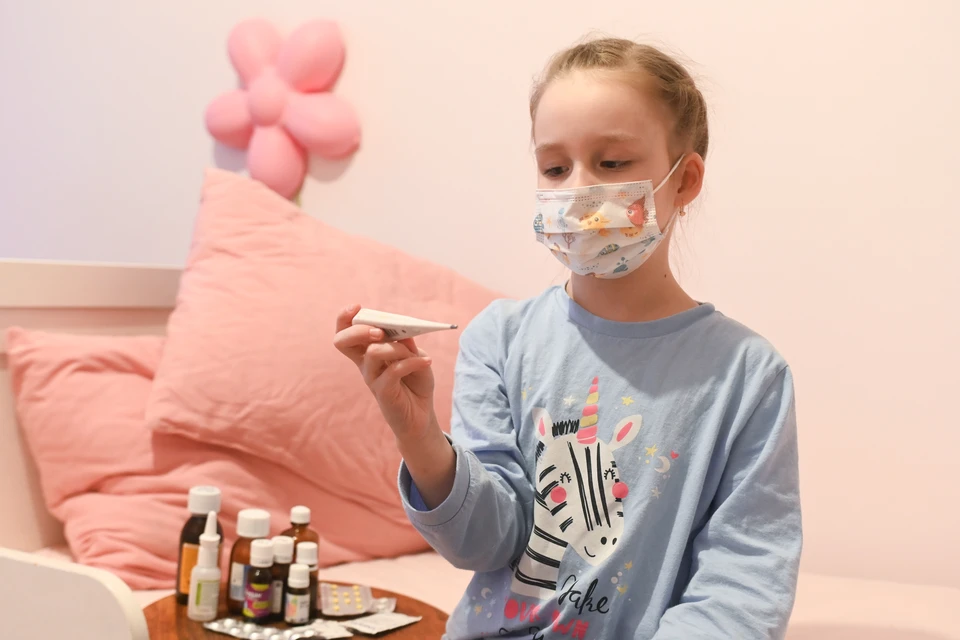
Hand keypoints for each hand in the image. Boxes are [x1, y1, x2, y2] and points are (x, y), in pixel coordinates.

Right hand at [334, 304, 436, 442]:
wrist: (421, 414)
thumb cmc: (415, 382)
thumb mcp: (414, 355)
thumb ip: (406, 343)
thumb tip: (401, 334)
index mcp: (367, 351)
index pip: (344, 332)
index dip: (344, 318)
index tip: (357, 307)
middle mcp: (364, 364)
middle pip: (342, 341)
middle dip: (359, 330)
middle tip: (379, 332)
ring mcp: (372, 378)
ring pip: (373, 352)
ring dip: (395, 346)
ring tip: (411, 351)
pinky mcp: (384, 392)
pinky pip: (394, 370)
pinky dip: (412, 362)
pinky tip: (427, 362)